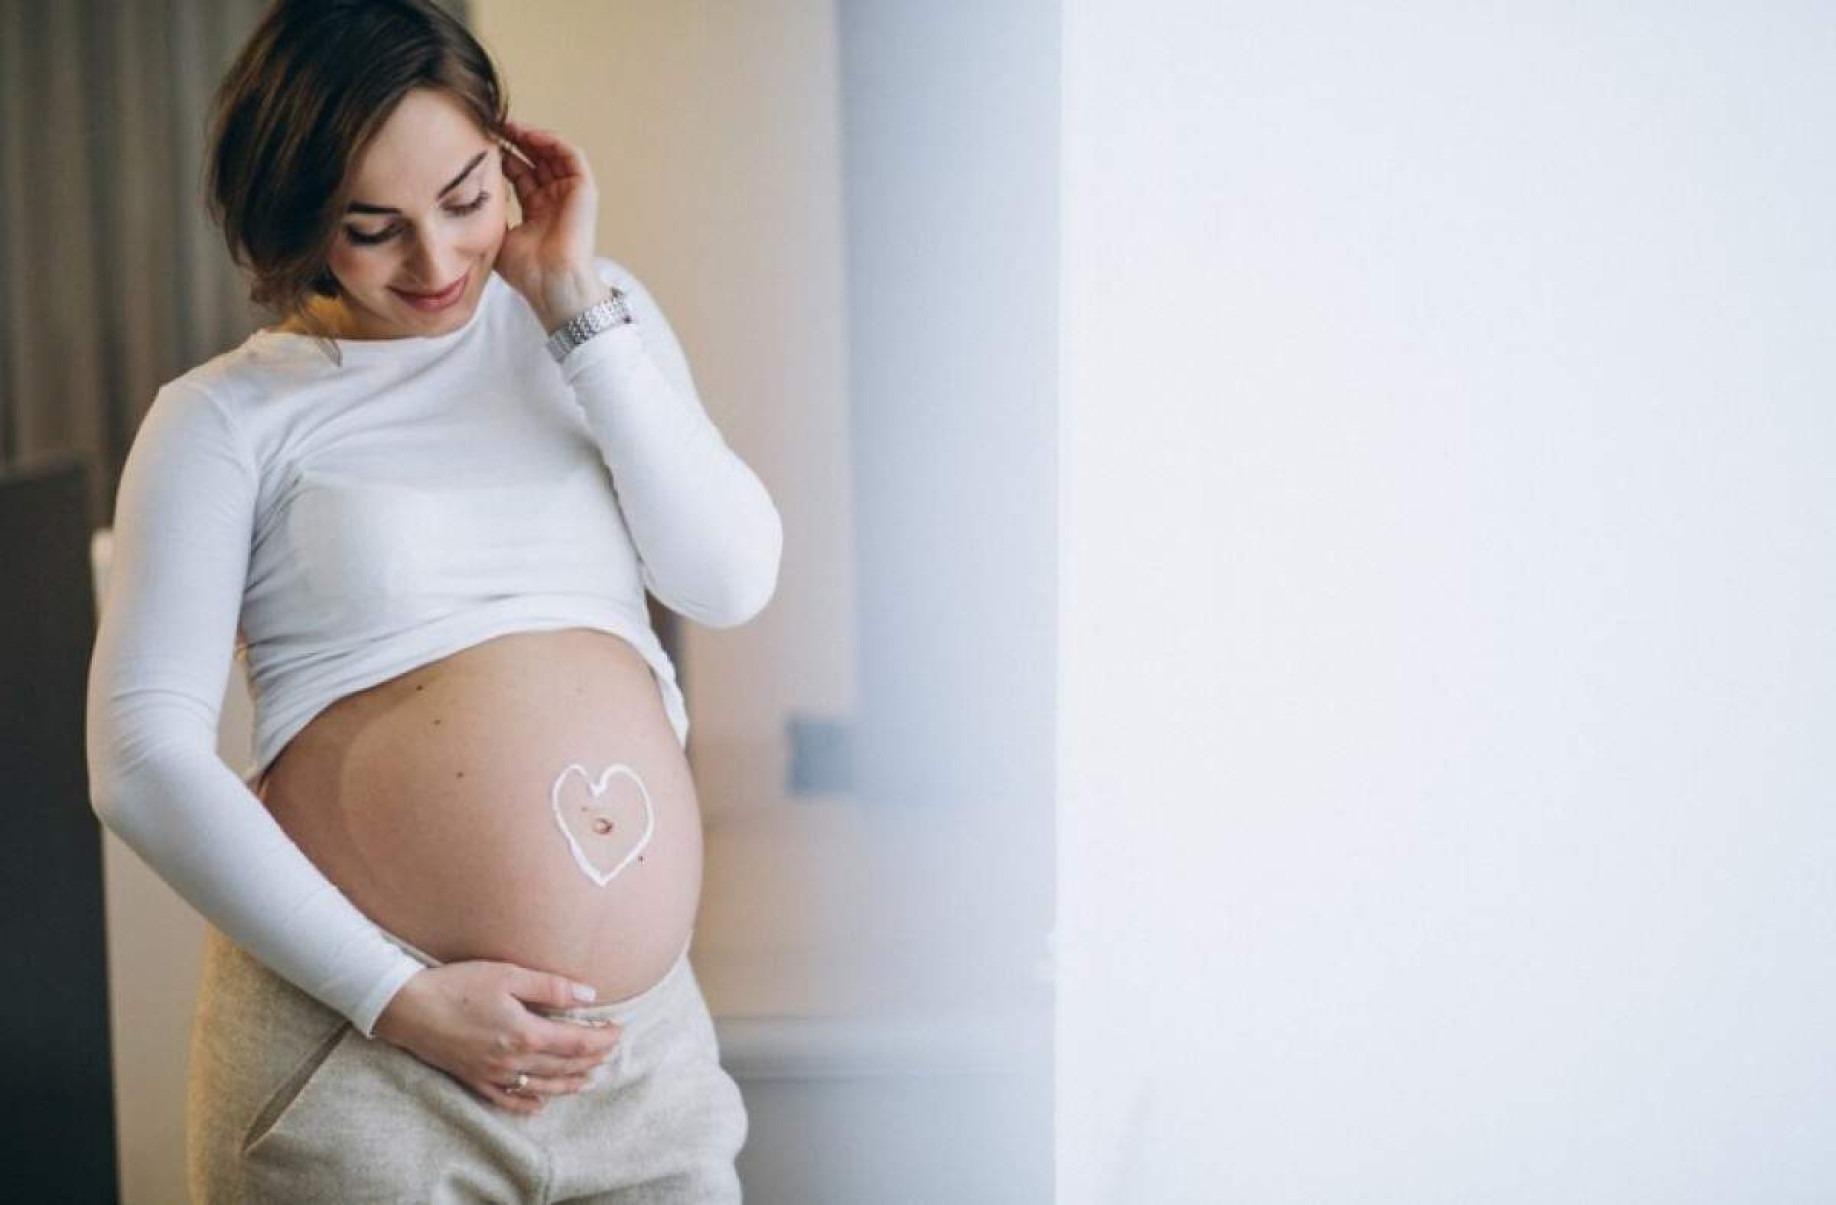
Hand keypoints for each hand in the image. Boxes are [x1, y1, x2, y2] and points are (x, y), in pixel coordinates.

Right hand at [372, 961, 622, 1114]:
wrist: (408, 1008)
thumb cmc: (458, 985)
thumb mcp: (508, 975)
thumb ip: (551, 987)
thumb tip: (589, 995)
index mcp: (526, 1034)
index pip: (577, 1043)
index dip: (603, 1039)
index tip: (619, 1030)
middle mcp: (513, 1061)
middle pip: (565, 1067)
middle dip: (592, 1060)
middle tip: (610, 1051)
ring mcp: (493, 1076)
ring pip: (542, 1088)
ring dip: (570, 1084)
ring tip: (589, 1079)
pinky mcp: (475, 1081)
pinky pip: (509, 1100)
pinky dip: (530, 1103)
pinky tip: (541, 1102)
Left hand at [495, 119, 609, 329]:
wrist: (551, 284)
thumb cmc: (527, 270)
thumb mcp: (496, 235)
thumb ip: (487, 214)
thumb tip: (462, 194)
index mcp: (537, 211)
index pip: (520, 174)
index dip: (502, 156)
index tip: (480, 143)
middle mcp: (555, 200)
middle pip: (536, 159)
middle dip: (515, 140)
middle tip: (492, 125)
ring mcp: (570, 194)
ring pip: (553, 153)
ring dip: (531, 136)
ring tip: (508, 124)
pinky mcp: (584, 190)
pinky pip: (571, 156)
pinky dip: (551, 142)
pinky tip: (529, 135)